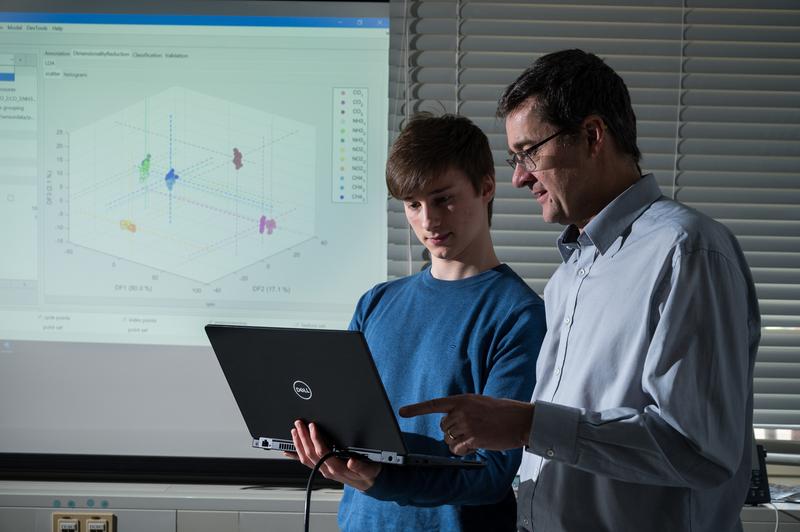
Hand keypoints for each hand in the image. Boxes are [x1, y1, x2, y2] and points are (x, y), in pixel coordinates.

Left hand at [284, 420, 381, 490]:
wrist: (368, 482)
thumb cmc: (367, 473)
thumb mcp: (369, 468)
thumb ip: (360, 466)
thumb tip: (352, 462)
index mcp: (338, 468)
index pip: (322, 452)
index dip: (316, 438)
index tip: (312, 427)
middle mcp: (328, 470)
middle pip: (311, 453)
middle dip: (303, 437)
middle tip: (299, 424)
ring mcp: (323, 470)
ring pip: (306, 458)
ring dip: (298, 444)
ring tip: (294, 431)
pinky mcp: (322, 468)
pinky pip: (306, 462)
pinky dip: (296, 455)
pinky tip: (289, 451)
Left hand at [399, 394, 533, 454]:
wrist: (520, 419)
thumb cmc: (501, 411)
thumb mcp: (478, 402)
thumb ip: (462, 408)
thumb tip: (449, 421)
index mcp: (462, 400)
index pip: (434, 404)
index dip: (416, 409)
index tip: (402, 412)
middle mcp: (461, 411)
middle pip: (442, 427)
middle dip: (452, 431)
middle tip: (469, 430)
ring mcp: (467, 425)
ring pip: (448, 440)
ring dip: (458, 442)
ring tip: (475, 436)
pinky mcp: (474, 439)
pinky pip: (457, 450)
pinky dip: (462, 451)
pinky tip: (474, 446)